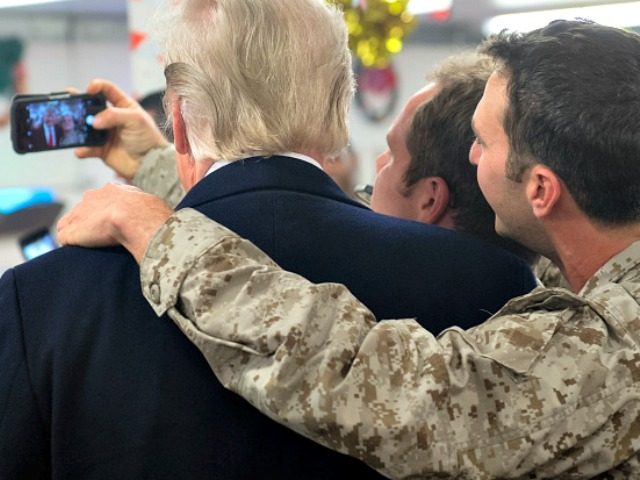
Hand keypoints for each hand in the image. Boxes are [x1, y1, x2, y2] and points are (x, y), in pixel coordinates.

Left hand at [57, 183, 173, 263]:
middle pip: (82, 211)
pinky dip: (70, 247)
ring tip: (87, 250)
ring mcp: (79, 214)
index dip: (104, 214)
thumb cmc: (150, 213)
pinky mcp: (71, 232)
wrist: (136, 217)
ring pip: (69, 224)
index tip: (110, 225)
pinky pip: (64, 239)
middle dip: (87, 222)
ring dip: (76, 235)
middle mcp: (92, 198)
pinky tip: (80, 254)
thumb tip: (159, 219)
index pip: (101, 201)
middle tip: (99, 237)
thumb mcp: (151, 205)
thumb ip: (145, 210)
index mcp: (111, 191)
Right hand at [75, 79, 167, 179]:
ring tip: (70, 127)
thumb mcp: (136, 120)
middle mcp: (111, 118)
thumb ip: (114, 116)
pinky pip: (88, 148)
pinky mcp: (102, 149)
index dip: (97, 86)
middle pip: (90, 107)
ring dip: (77, 127)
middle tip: (68, 103)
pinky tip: (80, 150)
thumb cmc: (148, 138)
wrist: (150, 163)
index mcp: (122, 106)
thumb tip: (94, 121)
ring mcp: (105, 133)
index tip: (89, 89)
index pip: (107, 90)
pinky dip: (82, 149)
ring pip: (86, 127)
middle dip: (79, 104)